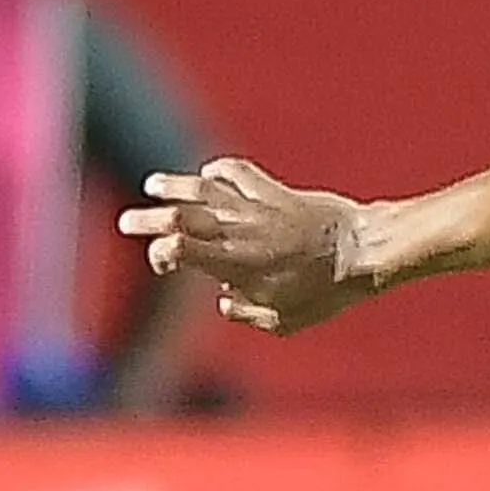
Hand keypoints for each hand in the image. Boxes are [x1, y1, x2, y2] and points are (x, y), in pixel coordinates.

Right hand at [118, 158, 370, 334]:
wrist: (363, 251)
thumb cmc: (325, 292)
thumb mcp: (284, 321)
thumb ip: (246, 313)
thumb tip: (222, 302)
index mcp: (235, 263)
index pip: (180, 249)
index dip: (161, 253)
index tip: (163, 262)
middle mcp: (239, 231)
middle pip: (181, 217)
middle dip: (149, 219)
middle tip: (127, 222)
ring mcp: (256, 207)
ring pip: (204, 188)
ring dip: (174, 185)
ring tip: (153, 185)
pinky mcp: (276, 192)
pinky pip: (240, 173)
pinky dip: (221, 169)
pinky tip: (210, 173)